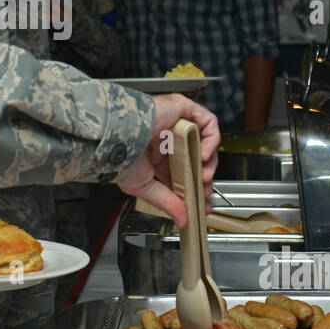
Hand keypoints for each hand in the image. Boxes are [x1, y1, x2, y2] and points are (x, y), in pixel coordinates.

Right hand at [116, 93, 219, 227]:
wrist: (118, 135)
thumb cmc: (121, 155)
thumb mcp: (145, 186)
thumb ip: (167, 202)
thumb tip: (182, 219)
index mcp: (157, 156)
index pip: (184, 173)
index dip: (196, 187)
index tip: (202, 203)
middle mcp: (168, 138)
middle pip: (197, 158)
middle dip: (204, 177)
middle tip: (204, 190)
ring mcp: (177, 123)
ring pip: (205, 142)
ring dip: (210, 162)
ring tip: (204, 175)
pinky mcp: (183, 109)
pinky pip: (207, 123)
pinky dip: (211, 141)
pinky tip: (203, 156)